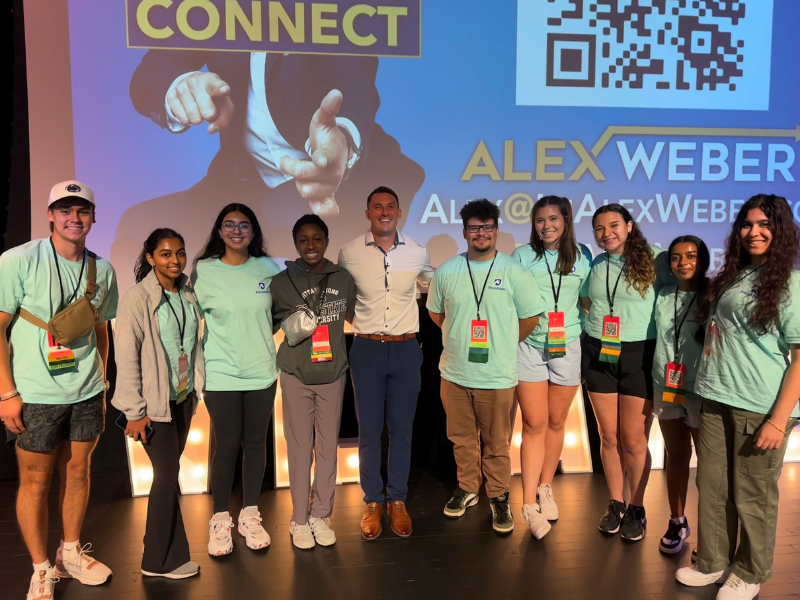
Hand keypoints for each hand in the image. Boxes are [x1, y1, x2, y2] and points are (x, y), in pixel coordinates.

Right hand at [0, 396, 24, 433]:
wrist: (7, 395)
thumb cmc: (16, 400)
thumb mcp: (21, 406)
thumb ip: (20, 413)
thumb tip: (21, 419)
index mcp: (15, 415)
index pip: (19, 424)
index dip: (21, 428)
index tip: (24, 430)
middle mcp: (9, 417)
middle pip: (12, 427)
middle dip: (16, 431)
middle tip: (20, 433)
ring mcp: (3, 416)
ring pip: (7, 425)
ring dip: (11, 429)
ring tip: (15, 431)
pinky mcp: (0, 415)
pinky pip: (3, 422)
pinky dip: (7, 425)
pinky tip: (9, 426)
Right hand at [125, 416, 152, 444]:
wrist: (135, 414)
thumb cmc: (142, 417)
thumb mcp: (148, 420)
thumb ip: (149, 423)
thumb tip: (149, 425)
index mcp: (142, 430)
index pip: (144, 437)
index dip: (144, 441)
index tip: (145, 442)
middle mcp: (136, 431)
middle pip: (135, 438)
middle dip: (136, 439)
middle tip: (137, 438)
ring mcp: (131, 430)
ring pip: (130, 436)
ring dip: (132, 436)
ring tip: (132, 435)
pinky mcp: (127, 427)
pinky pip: (126, 432)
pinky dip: (127, 433)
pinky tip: (127, 433)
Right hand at [166, 72, 233, 133]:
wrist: (193, 87)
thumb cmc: (213, 99)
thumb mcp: (223, 108)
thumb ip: (223, 120)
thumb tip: (211, 130)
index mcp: (212, 81)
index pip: (217, 85)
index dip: (221, 89)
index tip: (225, 90)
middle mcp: (196, 81)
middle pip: (204, 103)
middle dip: (209, 115)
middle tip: (209, 115)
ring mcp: (182, 86)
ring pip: (192, 111)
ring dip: (197, 119)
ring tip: (199, 115)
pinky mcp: (171, 94)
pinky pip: (179, 114)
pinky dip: (186, 120)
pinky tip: (189, 116)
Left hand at [279, 89, 348, 216]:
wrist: (338, 154)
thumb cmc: (327, 137)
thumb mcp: (323, 121)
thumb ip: (327, 109)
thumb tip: (335, 92)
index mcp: (331, 154)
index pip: (326, 157)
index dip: (322, 159)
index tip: (319, 159)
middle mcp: (332, 173)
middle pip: (306, 179)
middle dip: (292, 169)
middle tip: (287, 159)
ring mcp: (330, 186)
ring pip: (306, 192)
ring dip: (298, 183)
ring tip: (300, 172)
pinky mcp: (328, 196)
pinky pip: (327, 209)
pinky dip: (323, 210)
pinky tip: (319, 207)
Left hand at [755, 421, 785, 449]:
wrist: (777, 422)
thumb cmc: (768, 425)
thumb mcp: (760, 429)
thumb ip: (757, 436)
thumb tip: (754, 441)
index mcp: (762, 436)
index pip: (758, 444)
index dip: (756, 446)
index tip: (755, 447)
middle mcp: (768, 439)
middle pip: (764, 447)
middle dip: (762, 447)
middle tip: (762, 446)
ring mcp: (774, 440)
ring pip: (770, 448)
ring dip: (768, 447)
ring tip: (767, 445)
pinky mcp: (780, 441)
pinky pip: (776, 447)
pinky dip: (774, 447)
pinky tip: (773, 446)